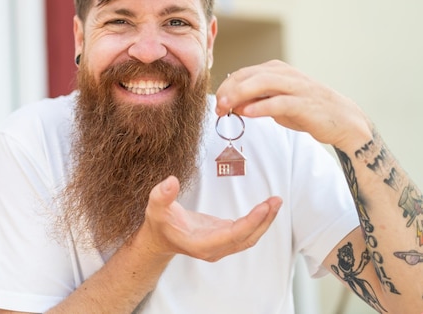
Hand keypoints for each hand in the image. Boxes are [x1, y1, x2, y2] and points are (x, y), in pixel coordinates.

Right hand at [140, 176, 281, 261]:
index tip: (263, 208)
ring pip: (249, 238)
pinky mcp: (223, 238)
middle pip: (246, 238)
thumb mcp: (155, 207)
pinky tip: (265, 208)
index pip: (232, 236)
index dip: (249, 223)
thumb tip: (171, 181)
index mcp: (200, 244)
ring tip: (275, 202)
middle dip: (263, 221)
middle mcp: (214, 249)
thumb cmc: (159, 224)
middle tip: (275, 201)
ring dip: (264, 222)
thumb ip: (162, 195)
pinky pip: (245, 233)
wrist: (159, 239)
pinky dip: (257, 222)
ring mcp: (220, 246)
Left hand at [215, 60, 371, 150]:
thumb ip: (255, 101)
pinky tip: (246, 113)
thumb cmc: (306, 110)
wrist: (342, 120)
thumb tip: (231, 105)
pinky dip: (261, 107)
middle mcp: (285, 74)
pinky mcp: (304, 103)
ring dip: (240, 94)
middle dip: (229, 90)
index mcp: (276, 70)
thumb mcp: (276, 104)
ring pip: (263, 83)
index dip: (226, 87)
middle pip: (249, 75)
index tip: (217, 104)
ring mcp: (296, 87)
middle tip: (217, 107)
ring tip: (225, 107)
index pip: (243, 73)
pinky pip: (280, 102)